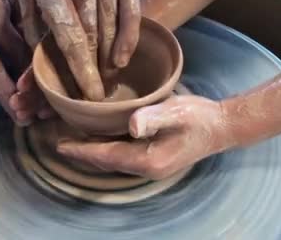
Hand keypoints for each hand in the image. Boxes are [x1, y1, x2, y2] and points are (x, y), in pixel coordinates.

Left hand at [19, 0, 141, 100]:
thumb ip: (32, 22)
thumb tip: (34, 65)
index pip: (67, 35)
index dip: (78, 70)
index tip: (85, 96)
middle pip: (92, 36)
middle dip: (93, 72)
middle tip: (94, 96)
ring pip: (111, 27)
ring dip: (109, 60)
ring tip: (105, 81)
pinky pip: (132, 11)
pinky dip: (129, 38)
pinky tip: (123, 59)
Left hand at [56, 95, 240, 179]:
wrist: (222, 126)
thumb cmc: (200, 118)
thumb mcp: (177, 112)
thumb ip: (153, 117)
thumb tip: (130, 124)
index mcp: (148, 160)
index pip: (107, 155)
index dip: (82, 150)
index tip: (60, 145)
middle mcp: (146, 167)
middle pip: (105, 161)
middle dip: (82, 154)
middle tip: (58, 143)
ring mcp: (150, 165)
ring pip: (112, 160)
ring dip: (92, 152)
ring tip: (71, 141)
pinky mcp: (153, 157)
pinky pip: (122, 155)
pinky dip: (105, 148)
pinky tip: (98, 138)